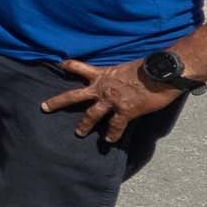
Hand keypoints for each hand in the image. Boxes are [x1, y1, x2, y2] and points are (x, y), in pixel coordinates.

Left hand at [41, 59, 185, 142]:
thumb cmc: (149, 67)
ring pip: (91, 115)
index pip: (81, 68)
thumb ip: (118, 76)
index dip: (70, 66)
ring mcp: (112, 100)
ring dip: (84, 125)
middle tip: (44, 107)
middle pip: (74, 96)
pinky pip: (115, 126)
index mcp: (103, 74)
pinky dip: (112, 134)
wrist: (163, 73)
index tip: (60, 64)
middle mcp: (103, 88)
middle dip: (58, 102)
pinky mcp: (125, 111)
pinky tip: (108, 142)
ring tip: (78, 132)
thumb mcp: (127, 68)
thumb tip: (121, 81)